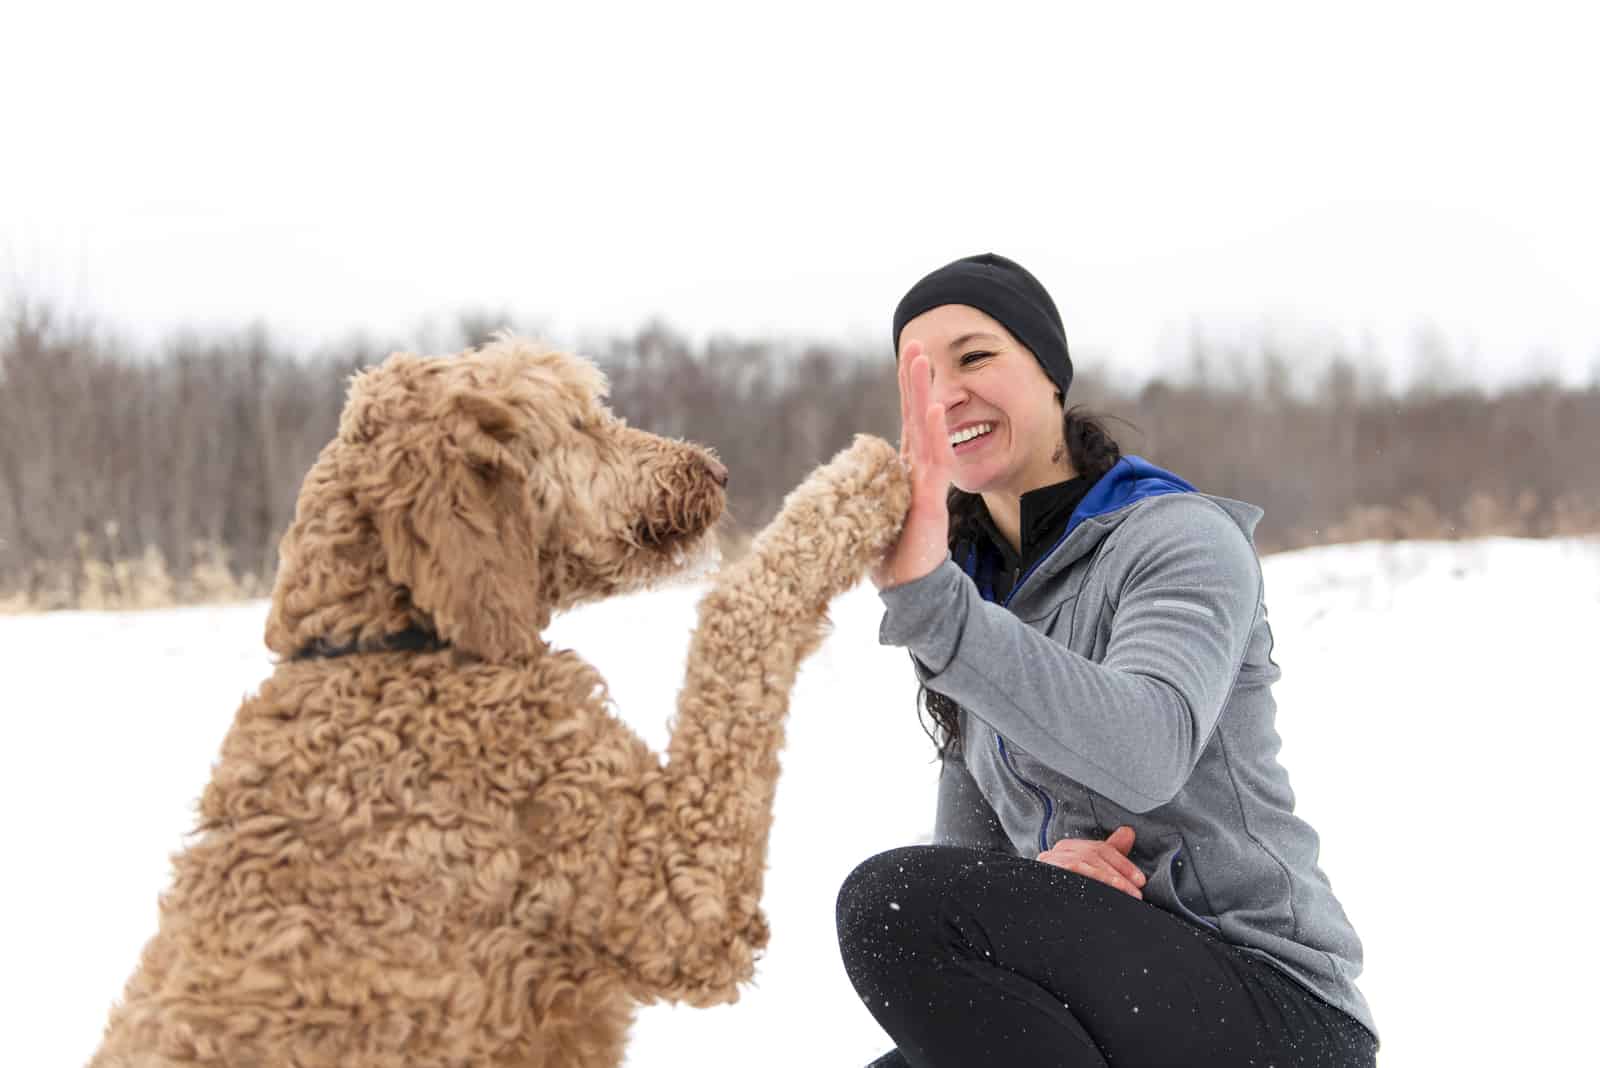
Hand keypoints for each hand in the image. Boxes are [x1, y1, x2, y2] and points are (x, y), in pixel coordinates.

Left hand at [870, 341, 955, 589]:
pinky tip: (934, 408)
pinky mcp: (933, 500)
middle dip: (917, 378)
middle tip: (917, 342)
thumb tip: (839, 480)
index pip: (907, 421)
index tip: (907, 357)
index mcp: (906, 470)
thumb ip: (866, 491)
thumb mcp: (872, 513)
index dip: (907, 390)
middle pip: (918, 415)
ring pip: (927, 429)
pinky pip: (936, 461)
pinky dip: (936, 433)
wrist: (911, 586)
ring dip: (924, 393)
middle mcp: (920, 469)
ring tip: (923, 362)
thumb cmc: (892, 554)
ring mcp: (929, 482)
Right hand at [1037, 826, 1147, 899]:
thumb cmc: (1069, 895)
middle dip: (1120, 871)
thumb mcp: (1093, 870)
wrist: (1042, 919)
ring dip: (1111, 879)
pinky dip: (1095, 879)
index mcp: (1067, 849)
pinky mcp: (1047, 873)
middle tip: (1138, 890)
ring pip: (1085, 862)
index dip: (1123, 863)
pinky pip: (1074, 871)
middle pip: (1093, 853)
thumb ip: (1111, 852)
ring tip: (1129, 894)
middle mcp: (1056, 853)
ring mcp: (1049, 863)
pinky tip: (1108, 892)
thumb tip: (1128, 832)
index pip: (1100, 848)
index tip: (1140, 880)